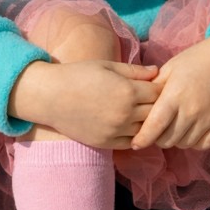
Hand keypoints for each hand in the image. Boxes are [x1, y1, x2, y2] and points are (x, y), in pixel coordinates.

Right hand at [10, 59, 160, 148]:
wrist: (50, 96)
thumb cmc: (77, 75)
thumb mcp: (106, 66)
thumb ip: (134, 71)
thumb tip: (157, 72)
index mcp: (127, 91)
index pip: (158, 93)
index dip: (159, 88)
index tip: (154, 86)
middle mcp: (125, 113)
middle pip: (156, 113)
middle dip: (156, 105)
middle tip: (149, 100)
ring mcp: (116, 130)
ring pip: (146, 130)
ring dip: (146, 122)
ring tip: (139, 112)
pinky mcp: (106, 143)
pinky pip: (131, 142)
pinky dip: (133, 135)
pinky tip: (127, 125)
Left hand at [131, 28, 209, 150]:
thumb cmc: (197, 59)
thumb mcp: (170, 68)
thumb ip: (154, 88)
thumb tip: (138, 104)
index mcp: (174, 96)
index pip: (154, 126)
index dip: (143, 138)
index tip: (135, 144)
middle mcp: (191, 111)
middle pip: (167, 140)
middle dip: (157, 137)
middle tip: (156, 130)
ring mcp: (208, 120)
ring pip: (183, 144)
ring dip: (175, 139)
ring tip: (173, 127)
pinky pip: (202, 145)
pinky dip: (193, 142)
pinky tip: (190, 131)